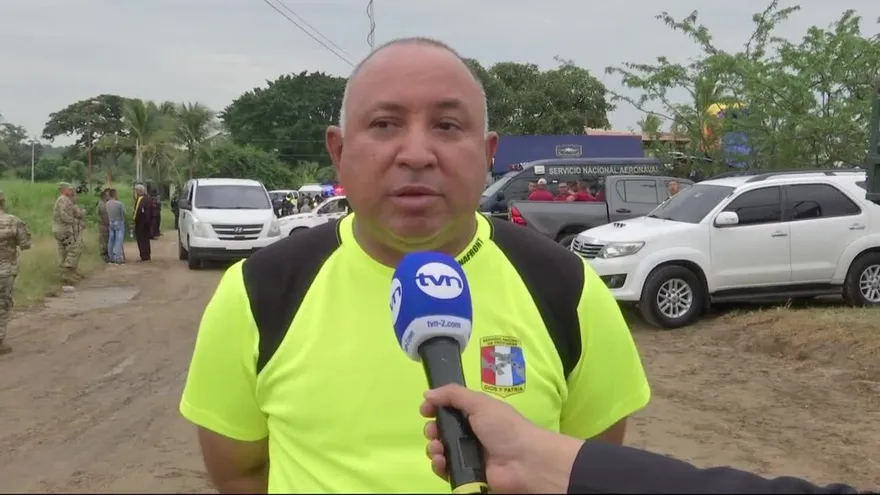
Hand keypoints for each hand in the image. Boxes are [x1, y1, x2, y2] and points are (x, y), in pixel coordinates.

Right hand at [420, 385, 581, 493]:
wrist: (524, 462)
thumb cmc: (504, 428)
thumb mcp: (480, 403)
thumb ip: (453, 395)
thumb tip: (428, 394)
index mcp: (476, 414)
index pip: (449, 409)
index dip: (435, 408)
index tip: (425, 409)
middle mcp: (471, 434)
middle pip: (442, 431)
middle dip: (432, 430)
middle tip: (433, 431)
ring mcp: (469, 455)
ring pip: (441, 451)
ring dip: (434, 448)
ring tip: (438, 448)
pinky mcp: (468, 475)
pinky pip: (446, 470)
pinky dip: (440, 466)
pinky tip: (442, 462)